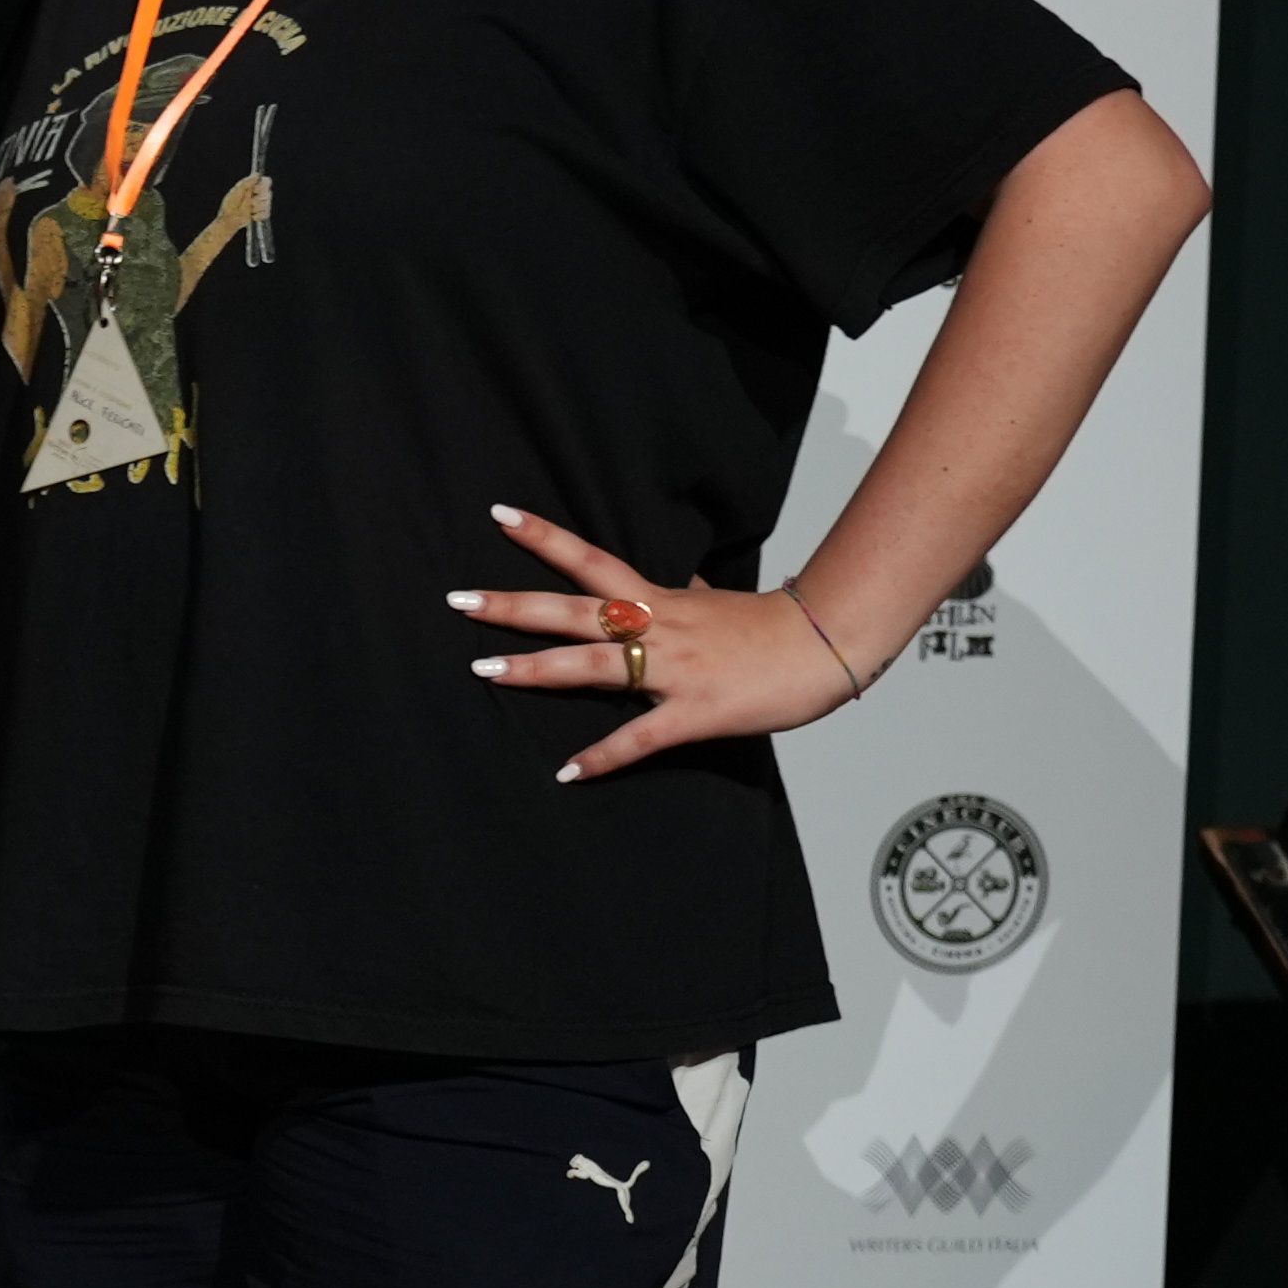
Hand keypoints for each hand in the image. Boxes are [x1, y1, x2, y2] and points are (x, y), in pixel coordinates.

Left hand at [452, 504, 859, 782]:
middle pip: (573, 610)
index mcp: (661, 599)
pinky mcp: (695, 712)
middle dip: (514, 606)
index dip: (544, 537)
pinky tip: (569, 773)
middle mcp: (658, 626)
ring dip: (535, 670)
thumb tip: (679, 583)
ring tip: (483, 670)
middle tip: (458, 600)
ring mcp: (674, 669)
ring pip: (592, 665)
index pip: (591, 559)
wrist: (829, 643)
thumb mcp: (719, 599)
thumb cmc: (775, 626)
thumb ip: (687, 595)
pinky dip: (603, 757)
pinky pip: (640, 737)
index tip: (498, 515)